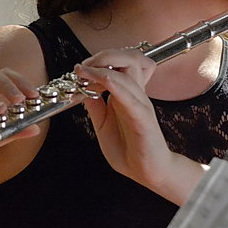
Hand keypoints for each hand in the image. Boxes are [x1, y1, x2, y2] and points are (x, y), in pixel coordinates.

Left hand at [74, 48, 174, 189]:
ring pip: (130, 72)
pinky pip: (131, 98)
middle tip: (84, 66)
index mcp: (128, 93)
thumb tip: (82, 89)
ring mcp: (141, 105)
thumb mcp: (103, 124)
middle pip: (130, 58)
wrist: (147, 172)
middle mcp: (137, 94)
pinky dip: (116, 86)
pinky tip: (103, 82)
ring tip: (84, 73)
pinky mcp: (143, 120)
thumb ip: (95, 106)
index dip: (100, 59)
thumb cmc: (129, 149)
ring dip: (103, 68)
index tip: (80, 68)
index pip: (121, 61)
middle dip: (104, 55)